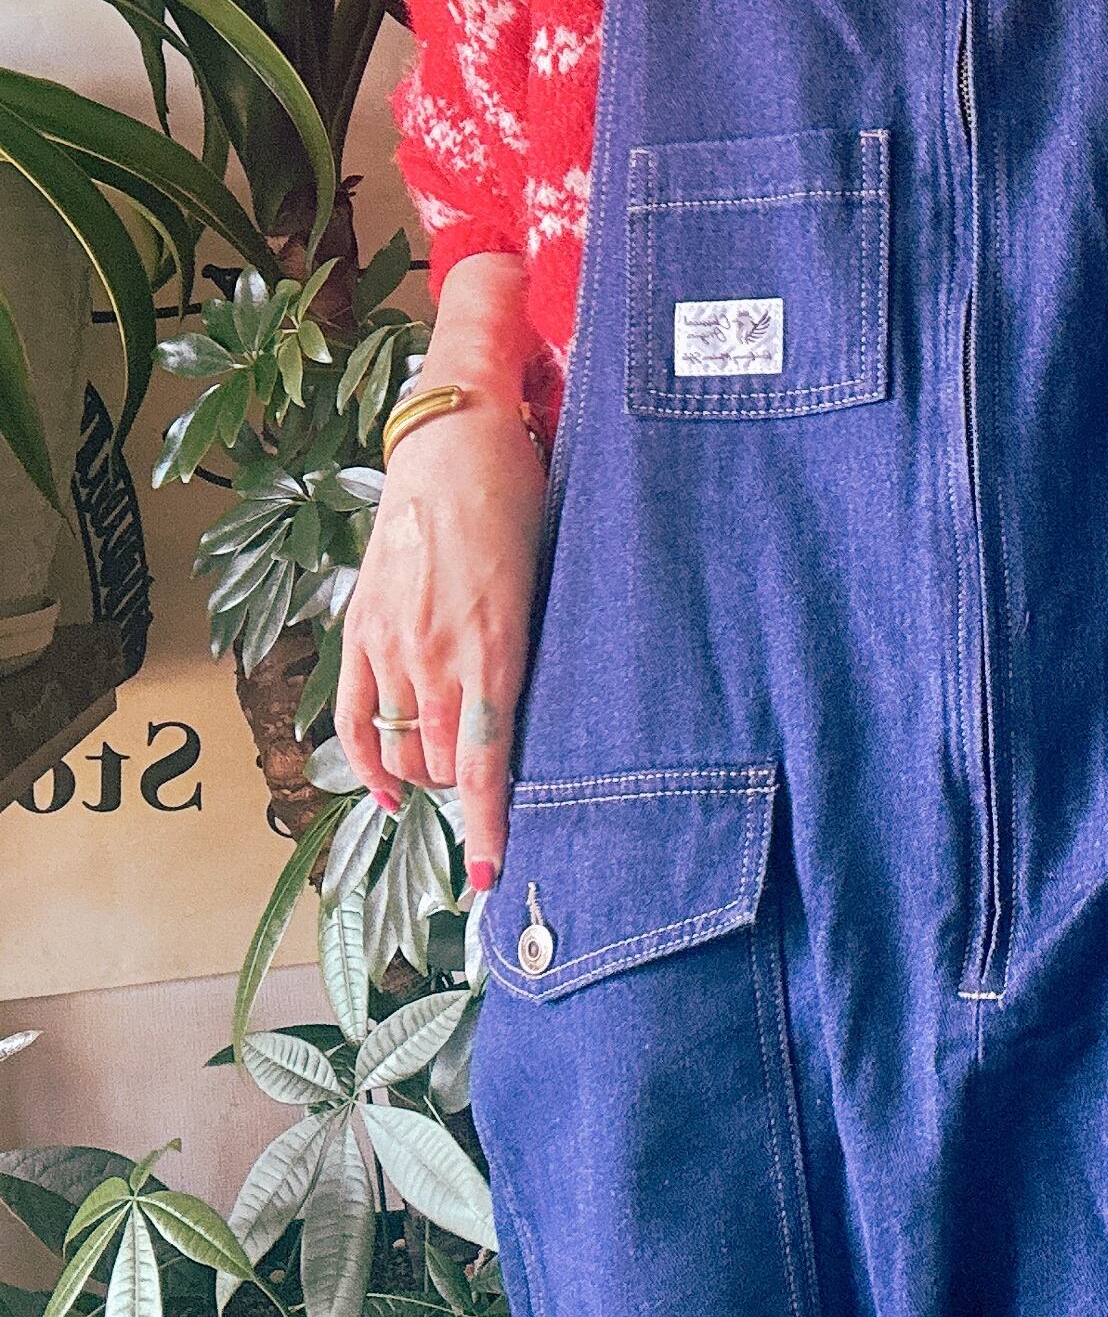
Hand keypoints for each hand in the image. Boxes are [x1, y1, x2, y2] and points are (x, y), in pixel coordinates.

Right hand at [335, 383, 546, 894]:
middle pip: (445, 766)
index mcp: (498, 648)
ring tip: (458, 771)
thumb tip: (537, 721)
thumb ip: (531, 655)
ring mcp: (392, 645)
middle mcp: (438, 656)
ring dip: (430, 774)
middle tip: (496, 790)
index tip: (490, 873)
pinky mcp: (360, 629)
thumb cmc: (521, 506)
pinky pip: (353, 718)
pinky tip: (388, 790)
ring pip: (403, 749)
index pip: (487, 764)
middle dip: (470, 792)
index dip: (487, 826)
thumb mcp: (546, 583)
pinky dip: (368, 763)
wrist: (455, 443)